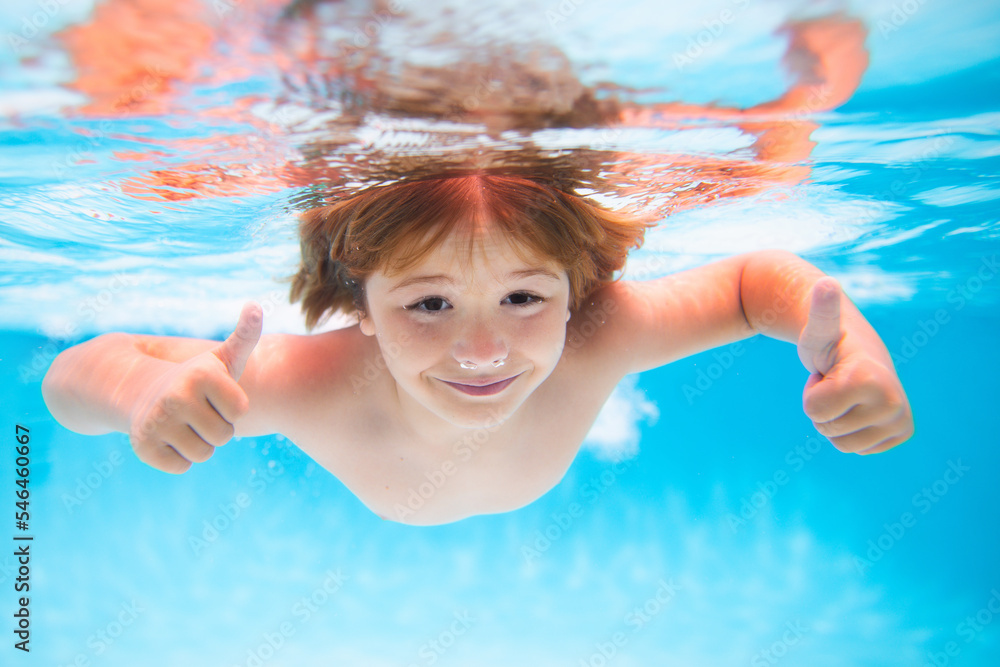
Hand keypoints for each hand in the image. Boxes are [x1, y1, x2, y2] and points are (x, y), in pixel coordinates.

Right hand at [129, 303, 262, 472]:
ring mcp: (157, 423)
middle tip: (196, 412)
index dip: (230, 406)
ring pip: (203, 454)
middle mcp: (177, 397)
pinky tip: (167, 437)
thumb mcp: (221, 359)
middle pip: (223, 436)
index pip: (240, 412)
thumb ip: (245, 336)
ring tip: (183, 424)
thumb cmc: (195, 379)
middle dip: (215, 427)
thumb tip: (256, 305)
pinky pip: (181, 466)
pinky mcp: (143, 447)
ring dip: (197, 443)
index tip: (213, 395)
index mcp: (202, 375)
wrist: (138, 391)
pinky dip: (177, 457)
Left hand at [797, 278, 912, 453]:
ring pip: (841, 445)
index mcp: (870, 381)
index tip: (828, 374)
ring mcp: (901, 421)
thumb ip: (821, 307)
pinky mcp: (901, 433)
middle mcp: (894, 404)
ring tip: (846, 395)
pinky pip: (857, 449)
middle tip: (837, 383)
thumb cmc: (830, 340)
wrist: (857, 352)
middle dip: (823, 408)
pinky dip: (850, 432)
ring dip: (835, 421)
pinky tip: (858, 408)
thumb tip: (825, 283)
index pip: (813, 411)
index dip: (811, 393)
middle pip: (827, 431)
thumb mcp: (819, 326)